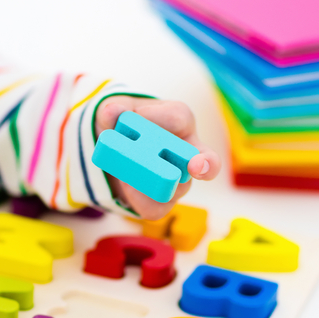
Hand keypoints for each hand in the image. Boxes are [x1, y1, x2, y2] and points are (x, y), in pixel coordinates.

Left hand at [95, 97, 220, 219]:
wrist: (112, 155)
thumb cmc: (123, 126)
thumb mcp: (113, 113)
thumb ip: (112, 109)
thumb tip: (112, 110)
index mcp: (177, 122)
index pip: (179, 117)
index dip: (160, 117)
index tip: (138, 115)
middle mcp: (186, 151)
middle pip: (206, 159)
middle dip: (206, 164)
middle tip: (195, 165)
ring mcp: (179, 180)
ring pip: (179, 188)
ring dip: (155, 184)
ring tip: (128, 176)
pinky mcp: (163, 201)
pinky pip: (158, 208)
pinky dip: (140, 201)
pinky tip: (126, 189)